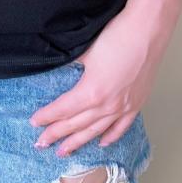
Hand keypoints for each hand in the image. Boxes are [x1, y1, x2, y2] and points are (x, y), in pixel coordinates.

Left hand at [28, 0, 181, 154]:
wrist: (147, 31)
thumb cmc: (117, 36)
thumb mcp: (85, 52)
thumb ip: (71, 66)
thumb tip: (59, 70)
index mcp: (91, 92)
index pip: (63, 110)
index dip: (47, 116)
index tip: (34, 122)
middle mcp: (107, 105)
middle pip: (76, 124)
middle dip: (57, 134)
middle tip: (41, 143)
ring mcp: (123, 107)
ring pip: (96, 131)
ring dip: (78, 141)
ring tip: (63, 151)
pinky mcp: (136, 103)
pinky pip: (121, 127)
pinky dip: (109, 137)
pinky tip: (100, 143)